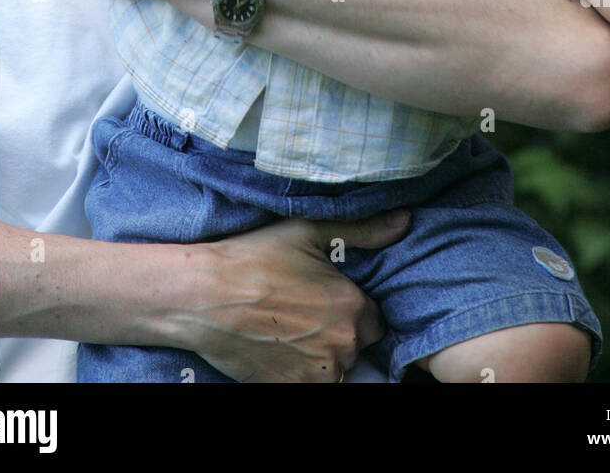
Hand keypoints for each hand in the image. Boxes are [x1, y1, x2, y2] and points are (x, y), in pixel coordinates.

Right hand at [170, 211, 410, 382]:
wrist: (204, 296)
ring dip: (320, 354)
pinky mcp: (289, 389)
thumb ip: (363, 229)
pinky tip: (277, 348)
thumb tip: (405, 220)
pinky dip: (298, 369)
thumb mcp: (308, 231)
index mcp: (351, 306)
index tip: (328, 298)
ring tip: (288, 329)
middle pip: (354, 346)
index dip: (352, 308)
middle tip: (305, 310)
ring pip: (333, 368)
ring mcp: (315, 373)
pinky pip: (308, 383)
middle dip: (337, 332)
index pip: (373, 320)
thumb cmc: (255, 258)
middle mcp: (341, 346)